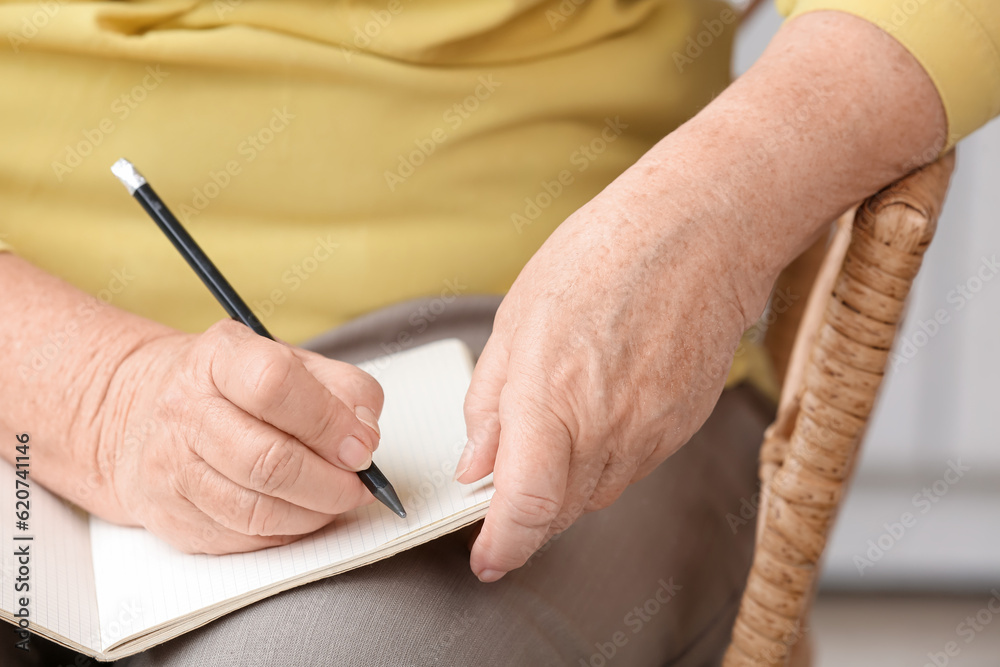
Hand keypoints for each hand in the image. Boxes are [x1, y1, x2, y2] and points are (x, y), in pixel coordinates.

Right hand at [96, 319, 383, 553]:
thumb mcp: (295, 362)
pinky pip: (244, 539)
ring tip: (337, 498)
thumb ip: (344, 388)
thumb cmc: (237, 388)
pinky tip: (302, 512)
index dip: (329, 422)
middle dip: (331, 482)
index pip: (274, 385)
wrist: (146, 413)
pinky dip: (288, 532)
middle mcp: (185, 409)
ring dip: (315, 513)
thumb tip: (365, 436)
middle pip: (268, 460)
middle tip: (359, 483)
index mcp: (221, 357)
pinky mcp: (172, 517)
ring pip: (258, 510)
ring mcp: (170, 467)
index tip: (362, 446)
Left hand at [456, 167, 761, 581]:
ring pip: (595, 495)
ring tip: (555, 427)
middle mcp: (606, 430)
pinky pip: (631, 469)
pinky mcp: (681, 429)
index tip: (486, 558)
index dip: (502, 547)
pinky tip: (597, 411)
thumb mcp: (516, 318)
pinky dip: (602, 461)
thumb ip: (490, 402)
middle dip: (524, 513)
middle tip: (505, 485)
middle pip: (559, 513)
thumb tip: (477, 462)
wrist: (702, 233)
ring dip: (564, 486)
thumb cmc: (605, 256)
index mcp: (552, 399)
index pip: (526, 508)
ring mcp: (651, 434)